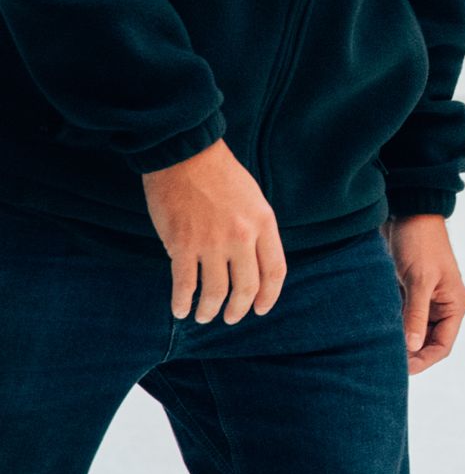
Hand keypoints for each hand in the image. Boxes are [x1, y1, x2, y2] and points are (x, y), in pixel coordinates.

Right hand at [142, 139, 285, 323]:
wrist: (185, 156)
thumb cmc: (219, 174)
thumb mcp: (253, 199)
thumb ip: (257, 229)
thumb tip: (254, 261)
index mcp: (263, 224)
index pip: (275, 271)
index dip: (269, 296)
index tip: (261, 309)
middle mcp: (241, 237)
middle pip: (247, 286)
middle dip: (239, 308)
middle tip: (232, 317)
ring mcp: (212, 243)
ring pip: (216, 291)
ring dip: (210, 310)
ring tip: (205, 316)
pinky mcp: (182, 245)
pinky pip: (185, 284)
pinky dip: (182, 302)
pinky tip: (180, 310)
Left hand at [385, 214, 464, 372]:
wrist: (408, 212)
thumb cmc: (420, 243)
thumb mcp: (419, 280)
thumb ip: (415, 315)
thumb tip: (411, 349)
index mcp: (454, 305)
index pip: (442, 346)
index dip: (423, 360)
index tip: (400, 370)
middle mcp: (442, 306)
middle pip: (427, 342)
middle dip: (409, 354)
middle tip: (384, 363)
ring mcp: (425, 300)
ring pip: (412, 332)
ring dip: (398, 341)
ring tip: (376, 350)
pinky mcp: (408, 293)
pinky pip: (401, 318)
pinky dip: (390, 327)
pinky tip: (374, 333)